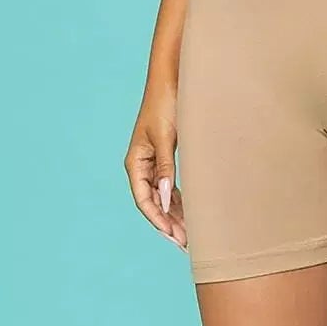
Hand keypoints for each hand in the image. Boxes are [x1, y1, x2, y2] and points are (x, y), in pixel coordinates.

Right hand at [123, 85, 187, 250]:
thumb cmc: (166, 105)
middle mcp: (142, 166)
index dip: (157, 220)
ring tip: (191, 235)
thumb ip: (166, 167)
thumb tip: (166, 195)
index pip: (144, 200)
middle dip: (169, 224)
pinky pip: (171, 187)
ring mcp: (154, 163)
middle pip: (154, 203)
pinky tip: (191, 214)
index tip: (173, 236)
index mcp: (136, 162)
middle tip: (186, 244)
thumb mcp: (165, 137)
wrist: (171, 81)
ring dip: (175, 215)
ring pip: (163, 197)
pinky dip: (180, 201)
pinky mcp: (166, 158)